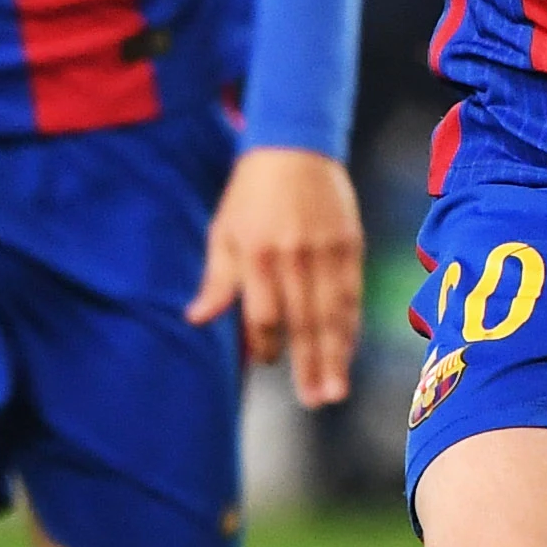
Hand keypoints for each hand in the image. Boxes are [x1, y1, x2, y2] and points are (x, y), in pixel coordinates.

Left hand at [189, 145, 364, 406]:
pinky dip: (351, 325)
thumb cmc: (251, 193)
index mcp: (257, 253)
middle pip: (303, 320)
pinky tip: (349, 351)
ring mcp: (326, 251)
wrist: (295, 146)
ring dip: (336, 354)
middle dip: (310, 364)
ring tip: (336, 390)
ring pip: (333, 312)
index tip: (267, 361)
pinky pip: (352, 294)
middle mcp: (293, 256)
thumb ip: (216, 280)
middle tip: (316, 401)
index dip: (265, 342)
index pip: (264, 313)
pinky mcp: (350, 244)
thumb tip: (195, 319)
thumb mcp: (224, 231)